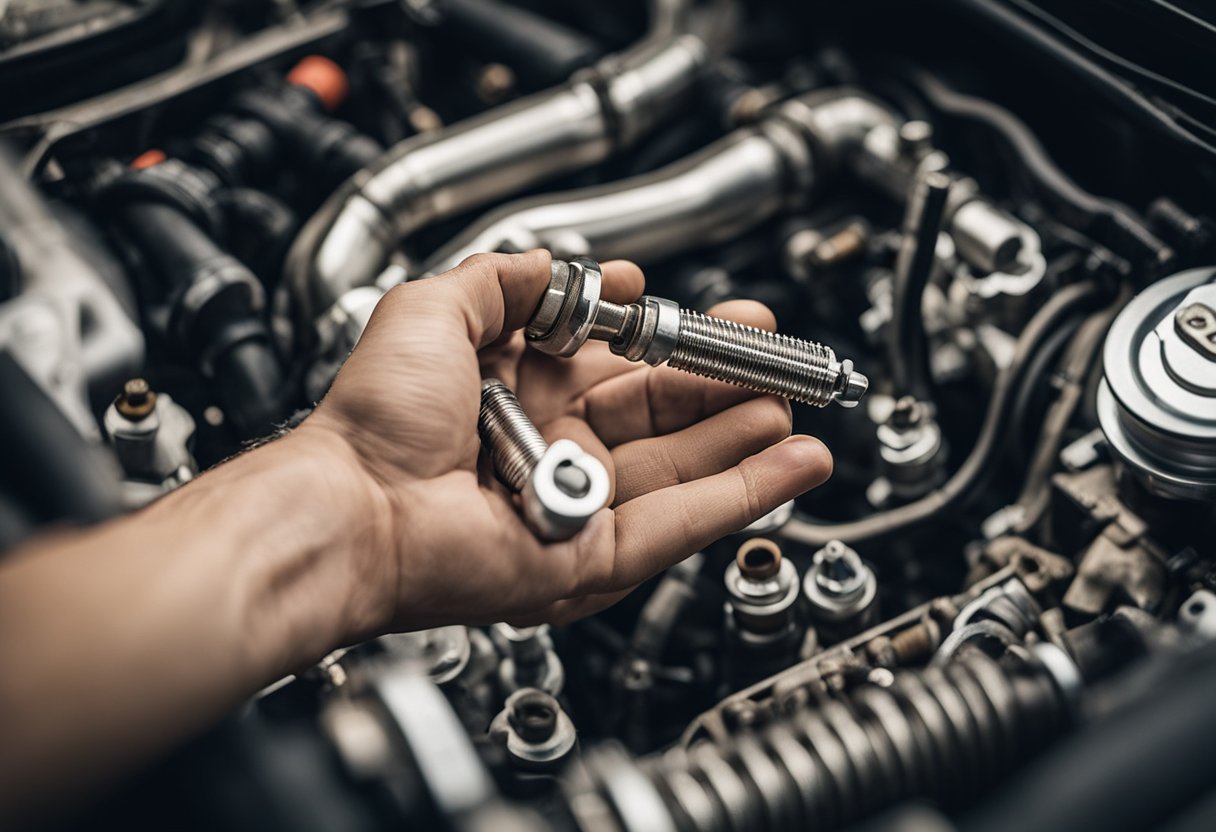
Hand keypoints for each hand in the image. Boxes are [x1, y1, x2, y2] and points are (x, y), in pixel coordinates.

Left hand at [302, 250, 832, 634]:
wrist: (355, 506)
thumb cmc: (376, 420)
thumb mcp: (433, 309)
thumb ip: (503, 277)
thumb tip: (562, 265)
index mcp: (518, 392)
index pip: (613, 362)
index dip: (662, 337)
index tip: (702, 312)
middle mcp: (552, 447)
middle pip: (660, 412)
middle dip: (721, 382)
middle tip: (771, 356)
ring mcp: (576, 503)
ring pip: (684, 467)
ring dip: (745, 437)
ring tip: (792, 403)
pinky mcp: (595, 555)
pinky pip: (683, 521)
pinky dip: (744, 494)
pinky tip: (793, 464)